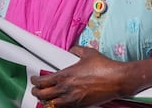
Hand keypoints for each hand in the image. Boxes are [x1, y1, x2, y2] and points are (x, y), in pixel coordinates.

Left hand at [31, 46, 151, 106]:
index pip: (42, 82)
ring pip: (50, 104)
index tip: (34, 79)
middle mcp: (65, 89)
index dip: (35, 81)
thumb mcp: (89, 54)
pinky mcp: (79, 105)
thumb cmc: (104, 67)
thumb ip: (77, 50)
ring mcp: (71, 99)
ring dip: (46, 100)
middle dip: (36, 92)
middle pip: (42, 95)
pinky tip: (58, 102)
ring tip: (45, 97)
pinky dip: (57, 105)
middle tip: (35, 89)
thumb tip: (72, 49)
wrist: (117, 80)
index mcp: (65, 76)